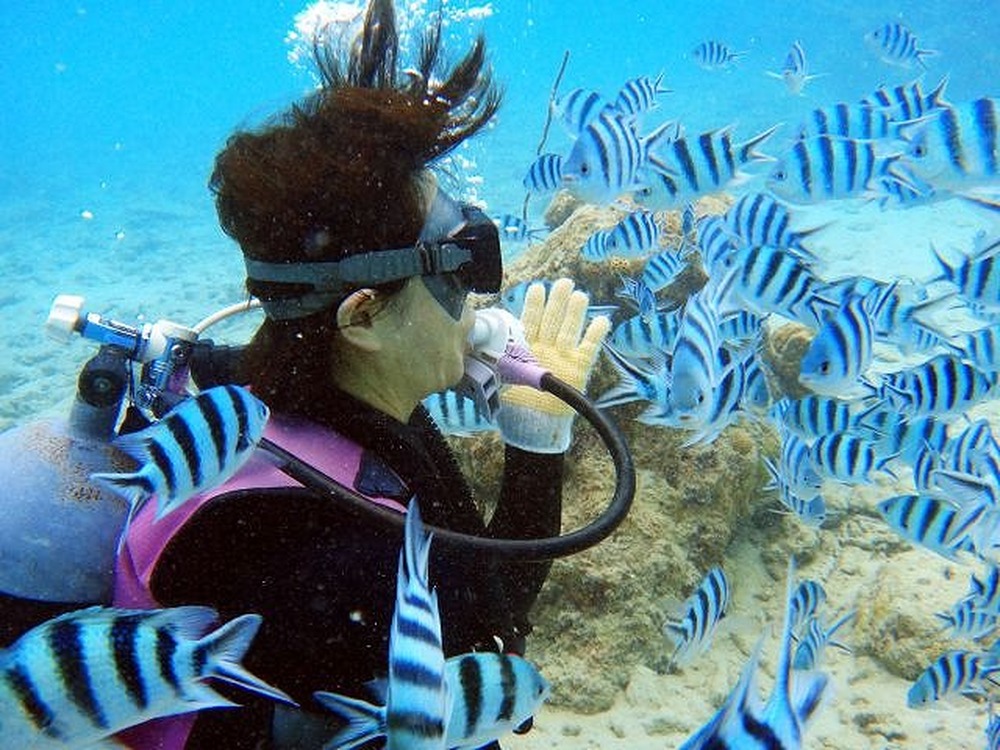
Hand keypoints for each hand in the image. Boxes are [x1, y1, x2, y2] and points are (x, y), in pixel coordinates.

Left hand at [497, 278, 609, 452]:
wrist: (532, 429)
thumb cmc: (513, 405)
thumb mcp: (499, 378)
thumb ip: (495, 359)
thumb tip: (476, 341)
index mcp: (526, 348)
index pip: (530, 321)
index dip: (534, 305)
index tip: (536, 288)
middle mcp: (546, 349)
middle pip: (553, 320)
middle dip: (557, 301)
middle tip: (562, 282)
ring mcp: (563, 358)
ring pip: (570, 330)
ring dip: (575, 313)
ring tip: (578, 295)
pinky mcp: (579, 370)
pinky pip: (589, 350)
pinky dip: (595, 335)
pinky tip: (600, 320)